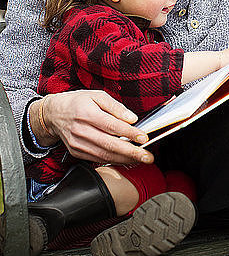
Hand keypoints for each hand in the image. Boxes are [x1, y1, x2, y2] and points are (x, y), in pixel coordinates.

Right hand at [30, 90, 153, 164]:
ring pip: (104, 155)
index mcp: (87, 113)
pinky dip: (113, 160)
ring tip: (141, 159)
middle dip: (131, 152)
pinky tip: (125, 159)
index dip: (129, 133)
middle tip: (148, 156)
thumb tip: (132, 118)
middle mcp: (81, 131)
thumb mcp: (96, 95)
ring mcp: (78, 144)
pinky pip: (97, 159)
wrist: (54, 114)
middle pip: (109, 144)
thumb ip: (115, 106)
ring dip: (125, 159)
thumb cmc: (77, 102)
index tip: (144, 138)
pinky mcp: (77, 152)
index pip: (112, 126)